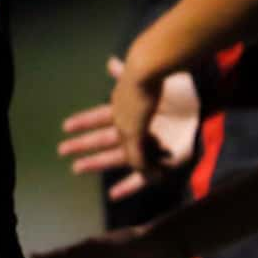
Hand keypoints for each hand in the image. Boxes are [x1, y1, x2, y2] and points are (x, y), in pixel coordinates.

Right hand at [57, 60, 200, 198]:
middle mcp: (137, 127)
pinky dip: (129, 185)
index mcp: (130, 108)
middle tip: (62, 151)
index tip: (65, 126)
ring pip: (118, 157)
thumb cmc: (167, 84)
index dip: (84, 120)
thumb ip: (123, 75)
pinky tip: (113, 194)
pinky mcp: (162, 159)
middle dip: (84, 145)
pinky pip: (144, 176)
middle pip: (105, 138)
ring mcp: (148, 144)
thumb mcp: (144, 81)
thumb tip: (110, 63)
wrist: (195, 102)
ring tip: (76, 169)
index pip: (101, 116)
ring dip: (97, 163)